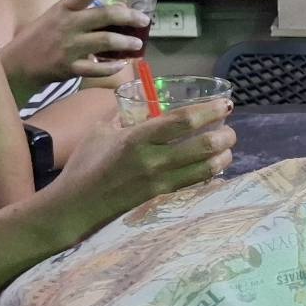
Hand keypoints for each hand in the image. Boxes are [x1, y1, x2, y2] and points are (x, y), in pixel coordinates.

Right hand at [0, 0, 149, 90]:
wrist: (16, 65)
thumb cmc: (38, 38)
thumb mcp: (54, 18)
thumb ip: (77, 14)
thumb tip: (110, 13)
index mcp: (63, 9)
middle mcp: (67, 25)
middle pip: (104, 16)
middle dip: (129, 17)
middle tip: (144, 20)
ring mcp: (68, 46)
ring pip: (105, 42)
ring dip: (126, 43)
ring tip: (137, 44)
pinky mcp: (69, 67)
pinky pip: (96, 68)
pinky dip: (111, 68)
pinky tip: (120, 66)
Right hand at [51, 97, 238, 224]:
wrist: (76, 205)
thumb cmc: (85, 164)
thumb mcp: (100, 131)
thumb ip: (122, 114)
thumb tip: (139, 100)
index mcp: (138, 138)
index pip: (182, 121)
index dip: (208, 111)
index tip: (225, 104)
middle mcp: (153, 160)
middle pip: (202, 145)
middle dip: (224, 135)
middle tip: (229, 129)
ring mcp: (160, 181)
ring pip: (205, 168)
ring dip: (222, 156)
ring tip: (226, 147)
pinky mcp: (161, 196)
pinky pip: (193, 183)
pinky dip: (208, 173)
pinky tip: (213, 166)